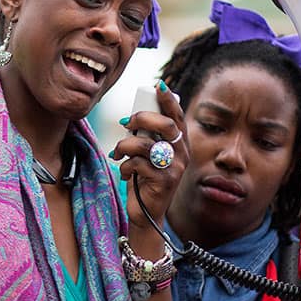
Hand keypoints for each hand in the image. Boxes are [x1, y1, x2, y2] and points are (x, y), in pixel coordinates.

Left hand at [109, 81, 187, 233]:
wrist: (146, 215)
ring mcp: (174, 169)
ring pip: (146, 144)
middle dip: (142, 118)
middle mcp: (182, 155)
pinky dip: (124, 166)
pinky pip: (138, 163)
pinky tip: (124, 173)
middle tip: (126, 122)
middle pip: (166, 126)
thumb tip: (132, 118)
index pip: (178, 117)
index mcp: (181, 145)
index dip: (169, 100)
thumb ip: (148, 138)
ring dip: (125, 145)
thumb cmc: (145, 180)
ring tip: (118, 153)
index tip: (158, 85)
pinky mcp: (163, 182)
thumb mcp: (149, 156)